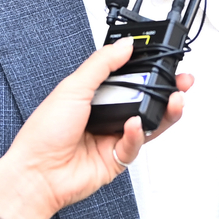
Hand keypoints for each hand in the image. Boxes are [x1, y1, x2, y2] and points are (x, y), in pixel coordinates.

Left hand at [0, 39, 189, 218]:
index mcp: (92, 94)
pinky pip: (136, 144)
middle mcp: (105, 115)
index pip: (128, 77)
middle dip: (165, 90)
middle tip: (181, 81)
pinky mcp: (116, 159)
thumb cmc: (44, 133)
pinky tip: (134, 125)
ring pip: (148, 123)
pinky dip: (137, 134)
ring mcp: (112, 137)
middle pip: (144, 100)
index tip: (164, 60)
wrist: (36, 173)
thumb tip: (124, 46)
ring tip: (174, 100)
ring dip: (164, 112)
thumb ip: (102, 65)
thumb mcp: (73, 88)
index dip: (147, 69)